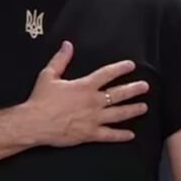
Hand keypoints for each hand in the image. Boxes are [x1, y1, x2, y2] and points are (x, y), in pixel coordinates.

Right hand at [24, 41, 149, 146]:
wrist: (35, 123)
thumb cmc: (41, 99)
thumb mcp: (48, 75)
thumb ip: (60, 59)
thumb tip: (67, 45)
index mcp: (85, 86)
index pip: (107, 74)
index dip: (120, 68)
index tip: (131, 65)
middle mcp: (93, 101)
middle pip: (118, 94)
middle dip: (133, 89)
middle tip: (145, 87)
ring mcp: (93, 119)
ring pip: (118, 114)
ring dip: (132, 110)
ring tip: (143, 107)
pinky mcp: (90, 134)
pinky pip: (109, 135)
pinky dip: (121, 135)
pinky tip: (130, 135)